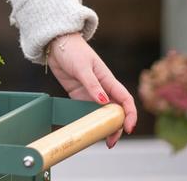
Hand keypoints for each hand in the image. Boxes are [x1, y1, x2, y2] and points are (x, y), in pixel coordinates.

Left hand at [45, 33, 137, 148]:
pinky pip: (86, 111)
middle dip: (116, 127)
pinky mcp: (78, 95)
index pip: (125, 100)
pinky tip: (87, 131)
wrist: (56, 44)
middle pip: (115, 111)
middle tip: (111, 142)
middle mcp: (102, 89)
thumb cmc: (73, 50)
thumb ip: (92, 84)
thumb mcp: (83, 67)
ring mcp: (90, 93)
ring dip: (103, 127)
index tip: (128, 128)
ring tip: (102, 141)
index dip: (130, 114)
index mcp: (108, 80)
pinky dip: (89, 121)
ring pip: (102, 114)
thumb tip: (103, 101)